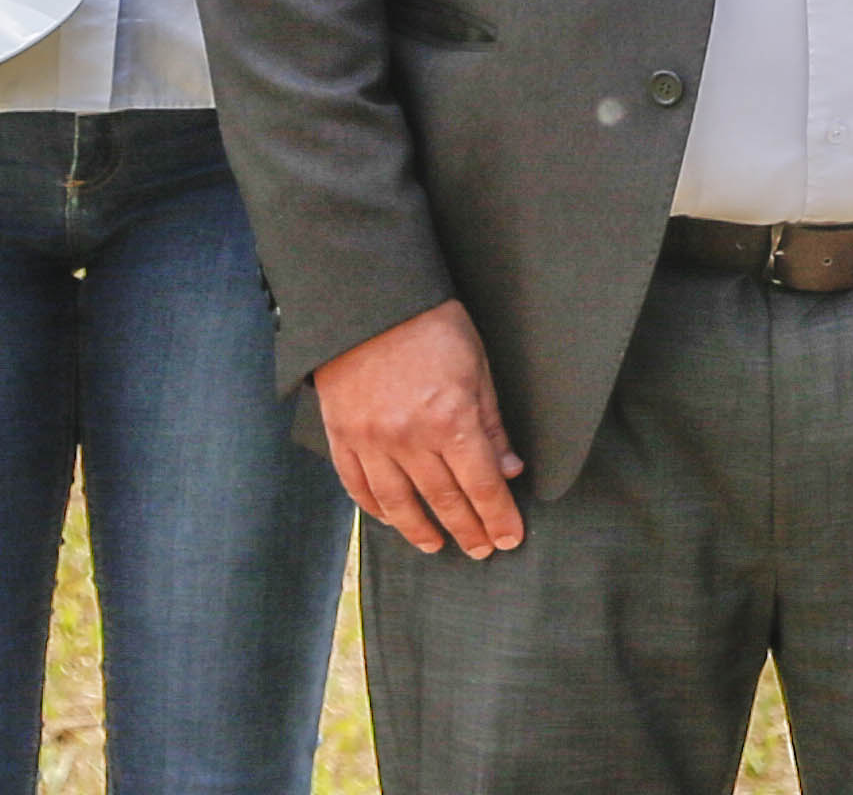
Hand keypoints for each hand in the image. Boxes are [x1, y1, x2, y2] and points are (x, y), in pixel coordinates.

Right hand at [314, 298, 526, 559]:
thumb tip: (509, 470)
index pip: (481, 485)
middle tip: (482, 550)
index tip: (510, 539)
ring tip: (437, 545)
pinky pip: (358, 486)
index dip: (498, 516)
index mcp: (450, 419)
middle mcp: (409, 439)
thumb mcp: (478, 366)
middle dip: (467, 529)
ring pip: (398, 504)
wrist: (367, 302)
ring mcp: (371, 441)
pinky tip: (393, 519)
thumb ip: (492, 423)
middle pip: (443, 500)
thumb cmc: (433, 327)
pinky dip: (377, 509)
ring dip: (420, 530)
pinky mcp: (342, 437)